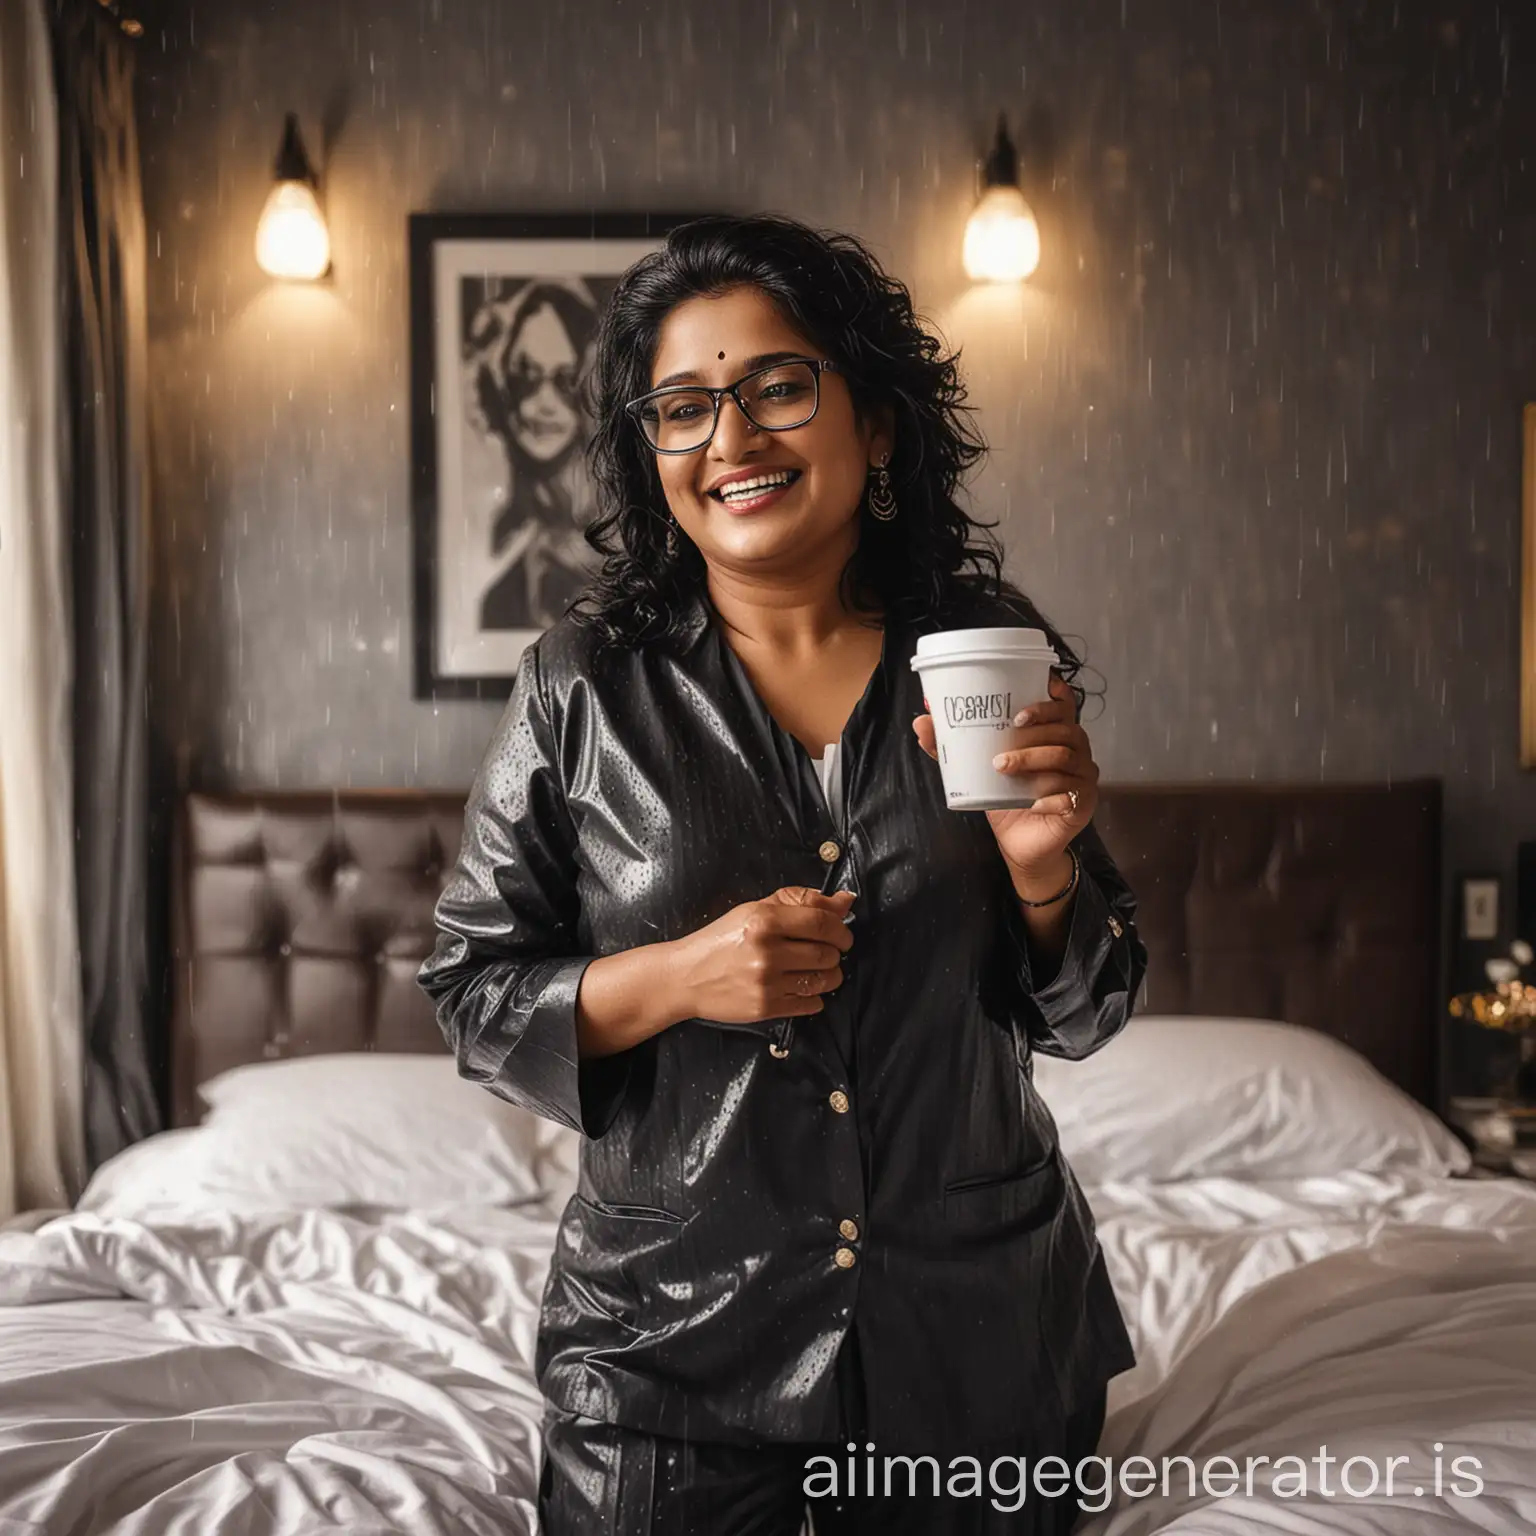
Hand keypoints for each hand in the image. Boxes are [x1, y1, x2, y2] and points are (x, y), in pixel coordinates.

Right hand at [671, 886, 855, 1024]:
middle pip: (828, 953)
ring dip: (830, 975)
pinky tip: (799, 986)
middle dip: (836, 953)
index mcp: (764, 920)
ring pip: (825, 980)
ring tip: (816, 970)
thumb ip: (801, 901)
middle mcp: (767, 951)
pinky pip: (812, 1004)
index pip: (823, 923)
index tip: (842, 934)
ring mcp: (766, 982)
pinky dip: (814, 996)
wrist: (685, 977)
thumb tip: (845, 901)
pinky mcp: (765, 1008)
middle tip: (828, 951)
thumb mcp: (755, 909)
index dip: (841, 929)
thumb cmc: (721, 940)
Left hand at [911, 671, 1097, 889]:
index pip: (1063, 704)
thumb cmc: (1007, 801)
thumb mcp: (978, 771)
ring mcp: (1082, 777)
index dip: (1051, 695)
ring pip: (1065, 757)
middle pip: (1065, 728)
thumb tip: (921, 723)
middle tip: (1006, 733)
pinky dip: (1047, 796)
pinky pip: (1070, 794)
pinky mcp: (1082, 804)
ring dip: (1032, 758)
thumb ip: (953, 748)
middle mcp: (1075, 750)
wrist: (1020, 846)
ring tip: (1002, 766)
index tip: (1026, 697)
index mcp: (1054, 734)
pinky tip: (1030, 802)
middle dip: (1033, 730)